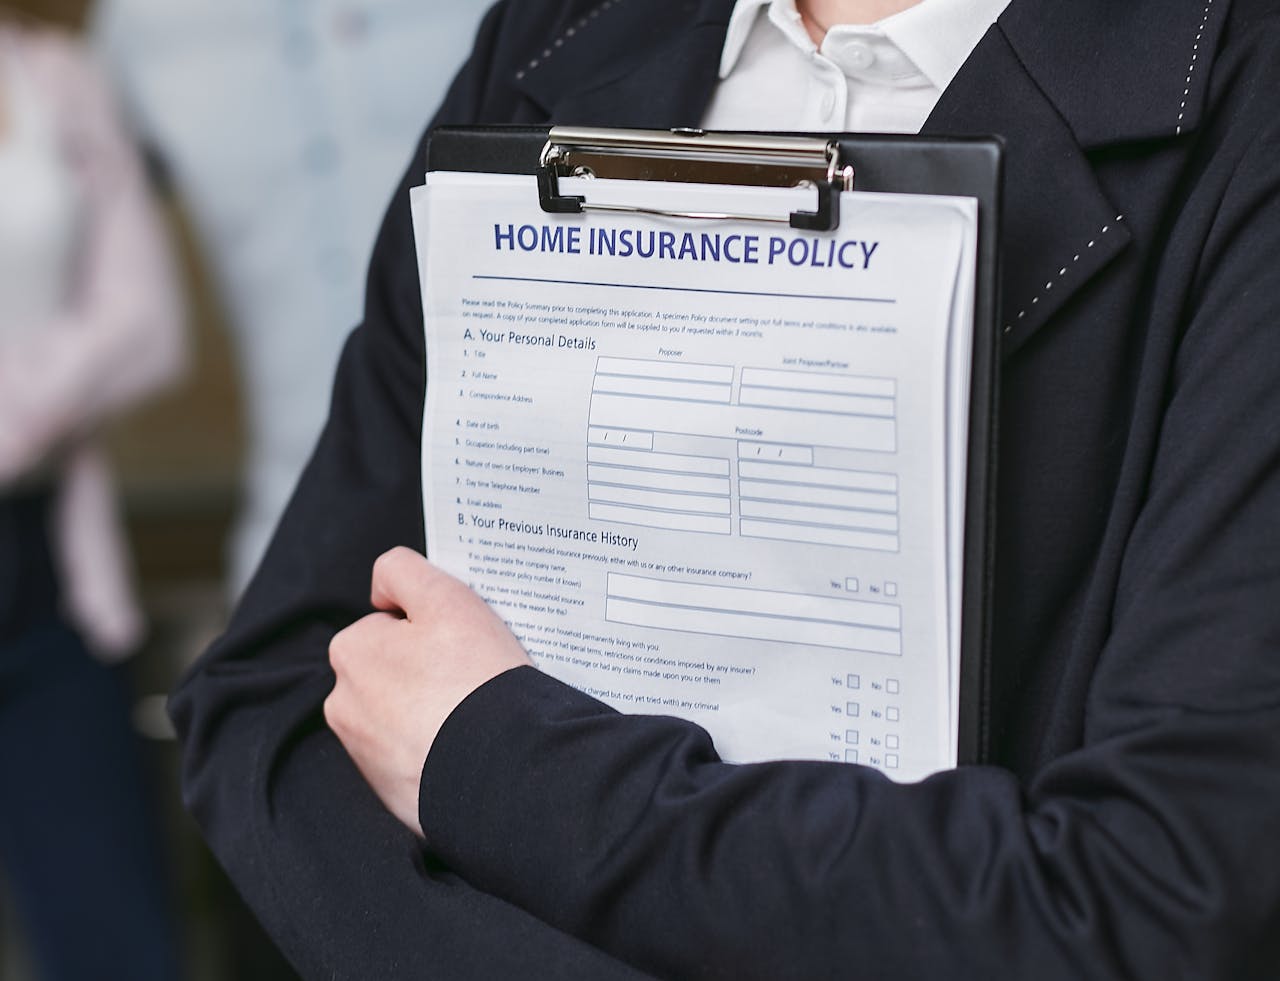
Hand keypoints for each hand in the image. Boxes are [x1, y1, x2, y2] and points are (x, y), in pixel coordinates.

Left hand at [324, 547, 530, 835]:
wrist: (500, 769)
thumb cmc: (474, 679)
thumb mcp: (444, 598)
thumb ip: (402, 571)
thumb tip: (381, 588)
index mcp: (351, 652)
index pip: (391, 624)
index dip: (430, 627)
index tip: (459, 642)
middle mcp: (344, 704)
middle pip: (394, 670)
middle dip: (425, 670)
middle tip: (470, 677)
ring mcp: (365, 753)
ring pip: (403, 714)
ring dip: (430, 711)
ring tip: (471, 715)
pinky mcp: (389, 792)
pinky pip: (414, 757)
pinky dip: (436, 750)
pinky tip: (465, 747)